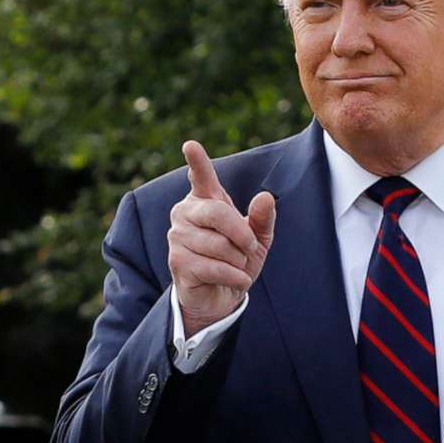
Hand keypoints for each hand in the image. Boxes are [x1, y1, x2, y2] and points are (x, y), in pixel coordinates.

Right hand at [168, 139, 276, 336]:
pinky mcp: (178, 262)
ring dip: (238, 260)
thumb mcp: (257, 239)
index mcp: (205, 201)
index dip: (197, 162)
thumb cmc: (236, 260)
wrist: (222, 296)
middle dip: (242, 235)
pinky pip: (216, 267)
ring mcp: (177, 237)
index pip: (201, 177)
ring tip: (235, 265)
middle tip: (250, 247)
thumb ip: (262, 219)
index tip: (191, 145)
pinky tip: (233, 279)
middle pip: (217, 213)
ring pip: (219, 245)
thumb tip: (266, 197)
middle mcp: (185, 213)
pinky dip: (234, 277)